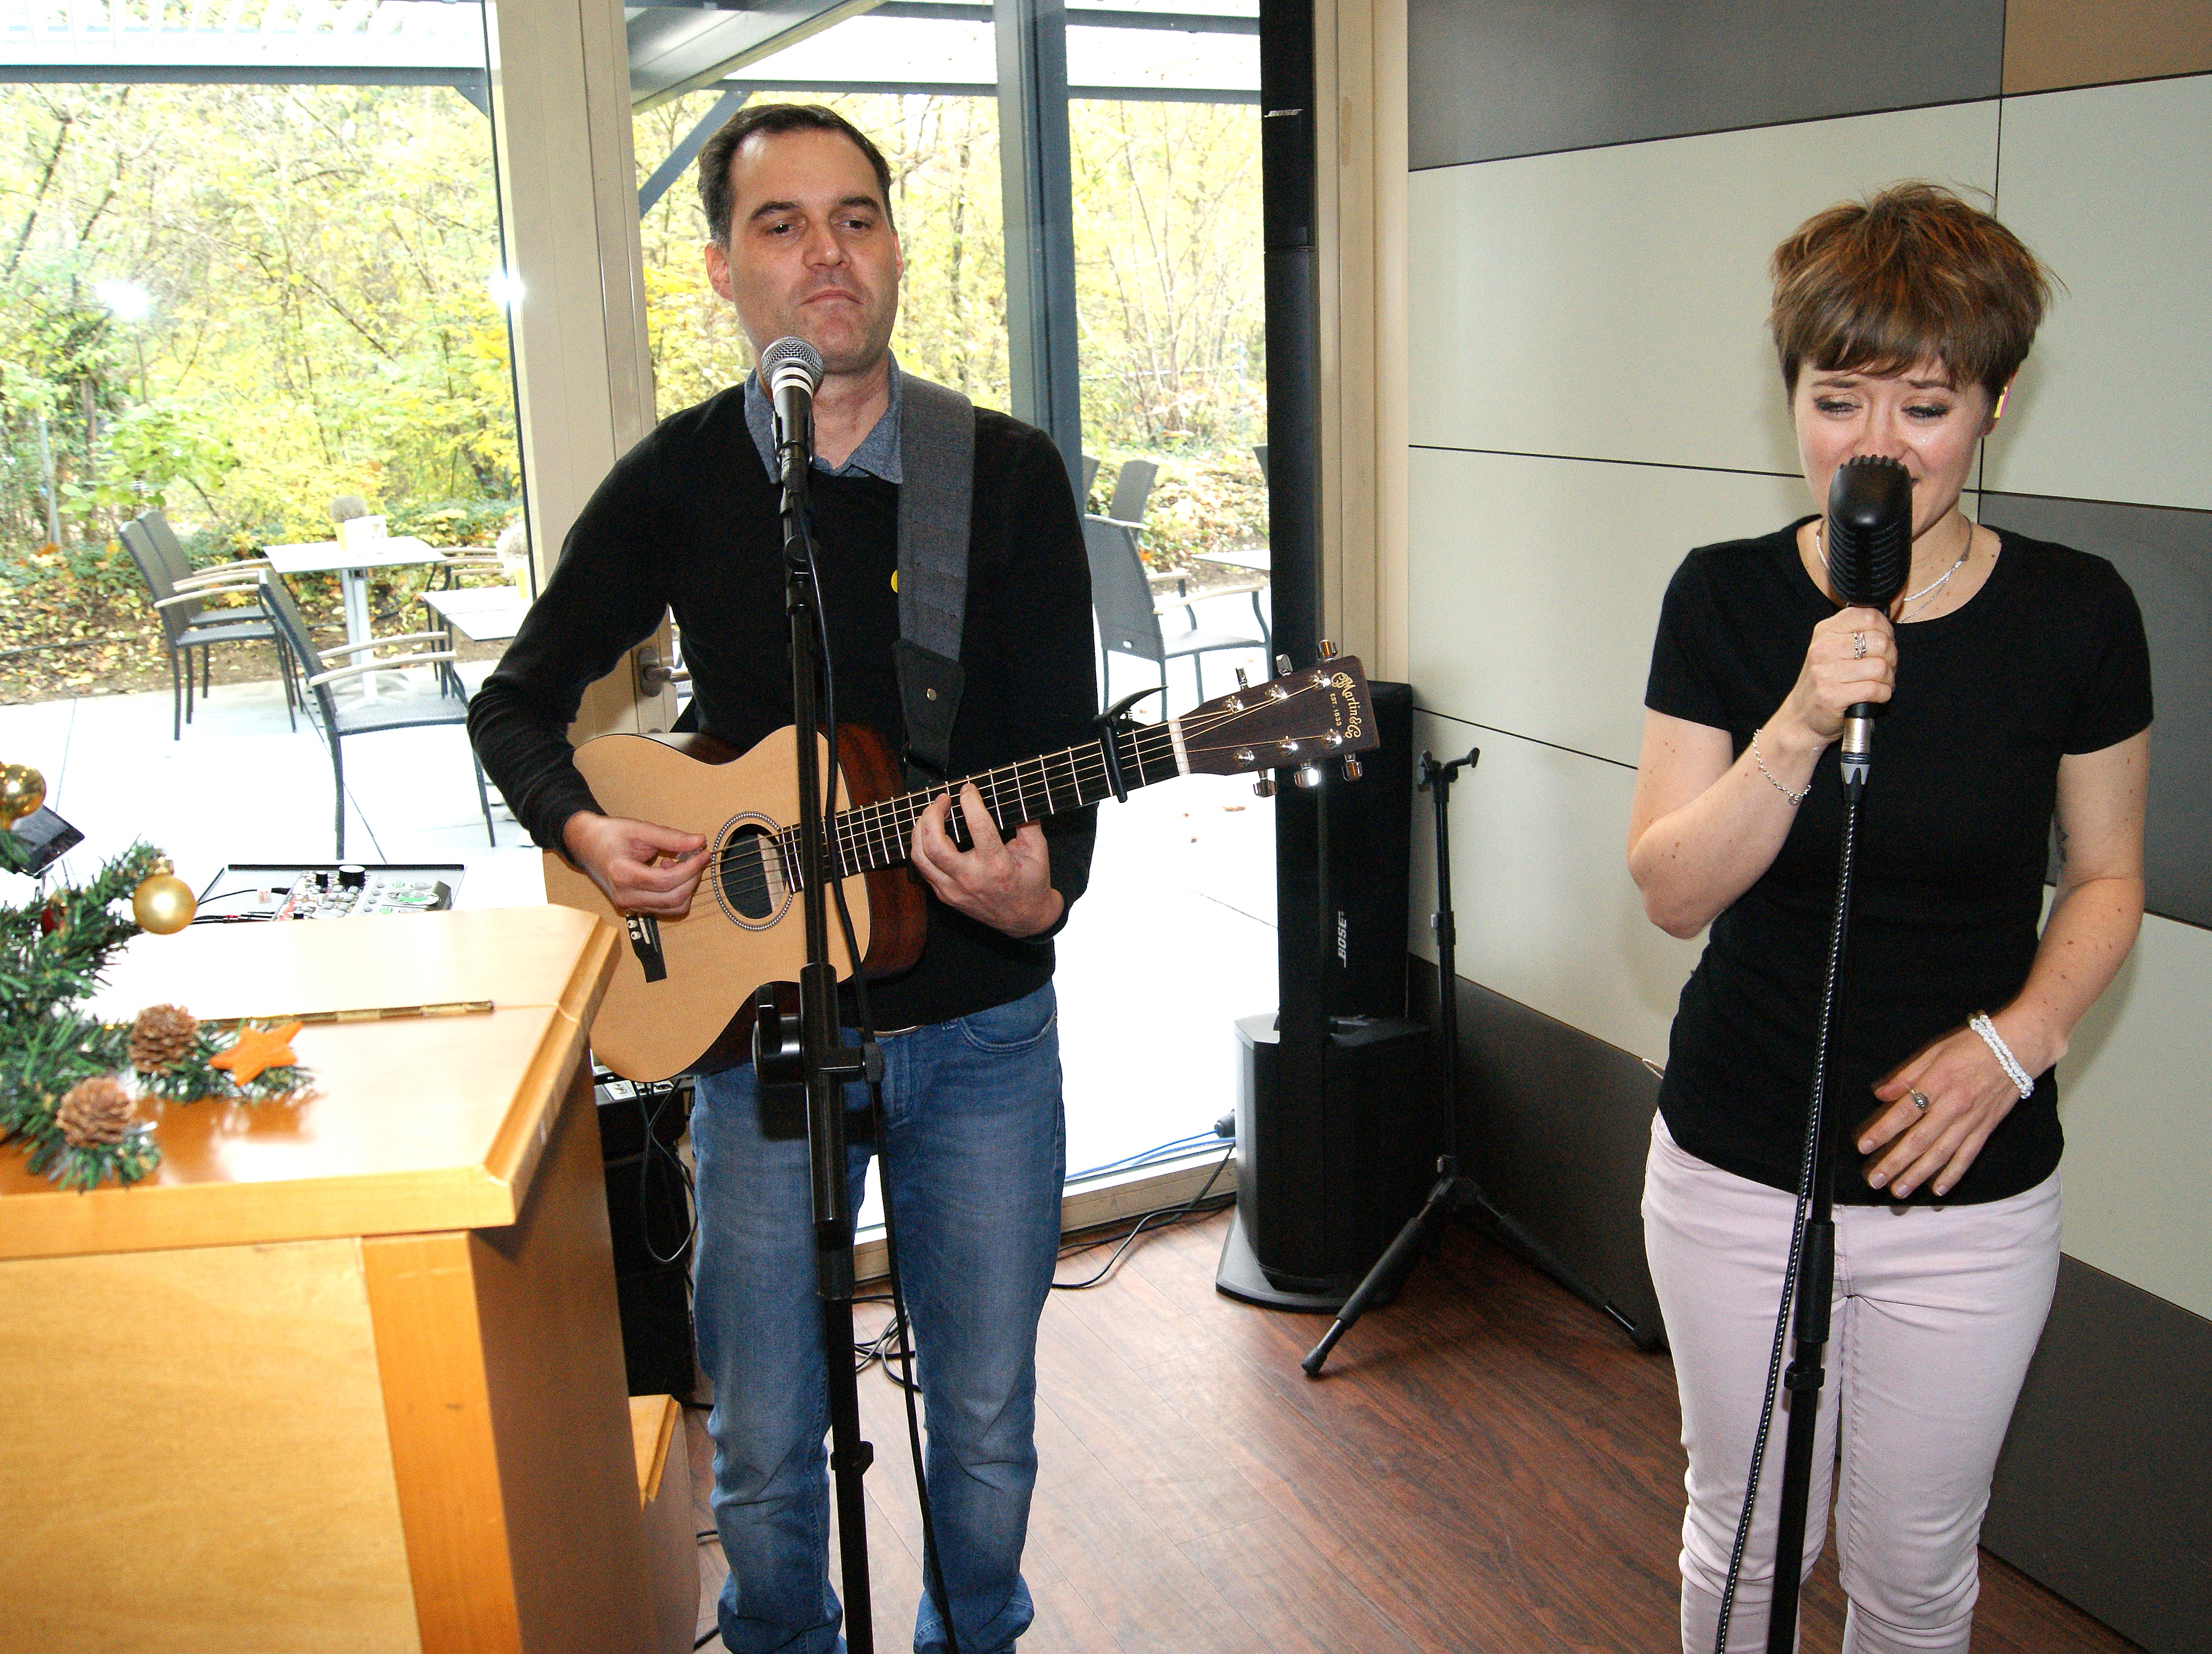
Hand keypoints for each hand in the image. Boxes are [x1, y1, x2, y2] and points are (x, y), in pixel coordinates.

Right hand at [562, 811, 707, 917]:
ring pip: (673, 908)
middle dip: (692, 878)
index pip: (667, 881)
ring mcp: (628, 906)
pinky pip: (665, 908)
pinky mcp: (633, 908)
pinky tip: (668, 874)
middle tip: (696, 857)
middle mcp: (624, 896)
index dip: (691, 868)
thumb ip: (671, 837)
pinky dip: (676, 893)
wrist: (585, 845)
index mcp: (622, 874)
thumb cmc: (609, 834)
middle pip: (673, 898)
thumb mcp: (640, 829)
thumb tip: (699, 842)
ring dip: (686, 887)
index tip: (703, 852)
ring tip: (679, 864)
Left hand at [909, 783, 1062, 937]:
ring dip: (920, 830)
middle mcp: (971, 878)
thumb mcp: (1037, 850)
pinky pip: (924, 869)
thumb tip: (1015, 796)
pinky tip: (929, 834)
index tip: (968, 789)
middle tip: (942, 800)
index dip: (970, 801)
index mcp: (997, 865)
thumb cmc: (1031, 883)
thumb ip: (1027, 821)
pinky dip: (922, 848)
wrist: (1025, 919)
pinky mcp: (945, 895)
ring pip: (921, 857)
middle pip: (935, 844)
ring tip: (930, 815)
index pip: (978, 826)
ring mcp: (954, 889)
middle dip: (933, 814)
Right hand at [1777, 605, 1895, 745]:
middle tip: (1884, 668)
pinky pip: (1875, 690)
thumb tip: (1893, 610)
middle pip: (1880, 642)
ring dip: (1888, 679)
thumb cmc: (1826, 681)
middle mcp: (1822, 649)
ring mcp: (1825, 673)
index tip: (1885, 642)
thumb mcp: (1835, 648)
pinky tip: (1876, 696)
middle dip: (1891, 657)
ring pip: (1880, 667)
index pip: (1868, 616)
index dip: (1886, 629)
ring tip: (1880, 683)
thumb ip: (1859, 630)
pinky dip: (1883, 694)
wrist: (1802, 716)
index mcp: (1825, 631)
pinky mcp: (1832, 696)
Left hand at [1858, 1019, 2039, 1197]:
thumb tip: (1880, 1094)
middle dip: (1895, 1163)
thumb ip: (1906, 1075)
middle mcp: (1954, 1106)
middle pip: (1919, 1140)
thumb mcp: (1934, 1051)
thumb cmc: (1973, 1045)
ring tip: (1898, 1191)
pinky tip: (1938, 1189)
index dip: (1882, 1131)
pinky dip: (1953, 1174)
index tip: (1863, 1147)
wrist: (2018, 1048)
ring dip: (1918, 1175)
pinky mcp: (1986, 1129)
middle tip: (1874, 1180)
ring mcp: (1971, 1121)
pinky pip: (1967, 1156)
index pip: (1904, 1113)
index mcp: (1938, 1084)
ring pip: (1941, 1154)